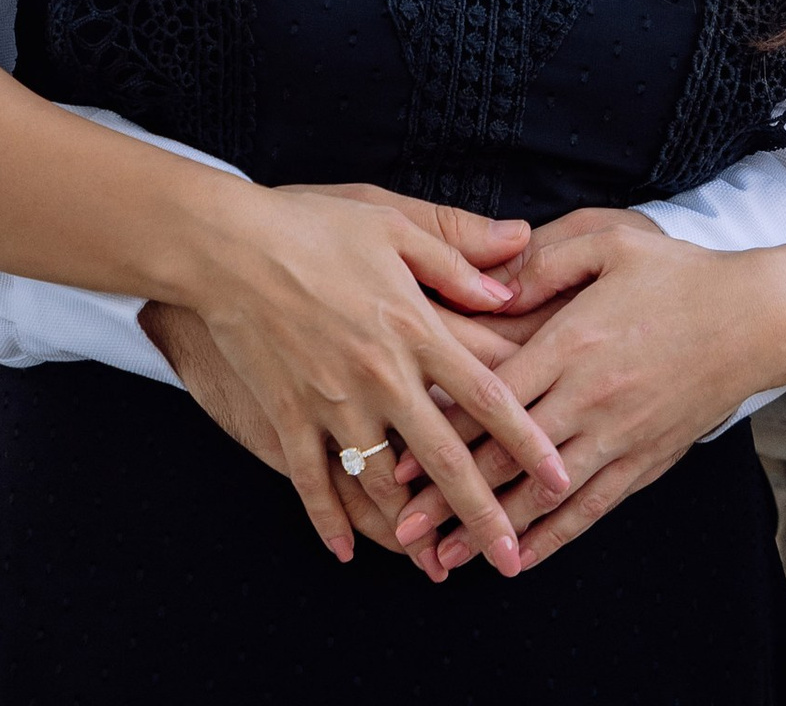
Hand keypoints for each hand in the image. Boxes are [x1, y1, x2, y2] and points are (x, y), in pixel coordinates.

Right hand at [144, 259, 535, 577]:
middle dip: (482, 514)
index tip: (559, 477)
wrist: (226, 245)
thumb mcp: (390, 219)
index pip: (487, 394)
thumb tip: (518, 257)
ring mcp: (332, 402)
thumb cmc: (310, 223)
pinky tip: (345, 552)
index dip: (528, 441)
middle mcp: (381, 374)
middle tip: (512, 559)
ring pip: (382, 482)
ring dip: (412, 529)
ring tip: (440, 566)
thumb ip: (456, 248)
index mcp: (413, 325)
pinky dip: (328, 520)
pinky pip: (311, 482)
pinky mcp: (287, 415)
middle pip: (444, 457)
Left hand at [394, 209, 785, 576]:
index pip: (492, 396)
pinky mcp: (644, 462)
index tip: (397, 455)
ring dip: (490, 530)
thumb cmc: (677, 273)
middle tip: (400, 525)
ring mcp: (618, 437)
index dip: (441, 429)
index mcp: (574, 341)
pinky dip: (553, 540)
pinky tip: (520, 562)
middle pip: (506, 456)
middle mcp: (591, 398)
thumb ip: (546, 258)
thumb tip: (493, 281)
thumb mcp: (608, 240)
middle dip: (449, 495)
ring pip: (543, 496)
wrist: (754, 320)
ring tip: (443, 560)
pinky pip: (591, 510)